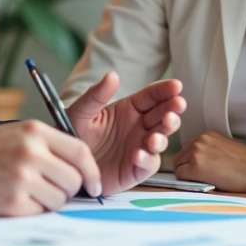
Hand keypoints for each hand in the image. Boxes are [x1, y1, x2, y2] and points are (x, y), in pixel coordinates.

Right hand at [0, 121, 101, 215]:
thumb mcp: (16, 134)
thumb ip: (47, 146)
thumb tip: (80, 170)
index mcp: (35, 131)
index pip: (80, 152)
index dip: (92, 172)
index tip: (94, 185)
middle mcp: (32, 152)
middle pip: (73, 179)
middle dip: (68, 190)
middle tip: (52, 190)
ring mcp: (22, 178)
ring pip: (59, 199)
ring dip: (49, 202)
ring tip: (27, 193)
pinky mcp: (12, 203)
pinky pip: (40, 213)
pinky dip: (32, 211)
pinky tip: (14, 200)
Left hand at [66, 72, 184, 194]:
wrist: (68, 164)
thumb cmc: (73, 135)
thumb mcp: (81, 112)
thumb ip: (96, 95)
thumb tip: (112, 75)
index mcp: (129, 109)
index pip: (152, 96)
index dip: (165, 90)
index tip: (176, 86)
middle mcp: (139, 127)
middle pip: (163, 116)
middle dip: (173, 110)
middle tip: (177, 106)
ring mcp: (140, 147)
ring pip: (161, 139)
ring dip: (163, 136)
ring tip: (154, 137)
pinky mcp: (136, 169)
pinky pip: (148, 164)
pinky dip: (146, 160)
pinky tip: (138, 155)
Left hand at [173, 130, 245, 191]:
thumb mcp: (224, 149)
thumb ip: (207, 152)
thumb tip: (194, 165)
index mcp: (206, 135)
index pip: (186, 151)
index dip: (190, 164)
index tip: (201, 172)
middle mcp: (198, 141)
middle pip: (179, 159)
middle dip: (186, 170)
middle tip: (203, 179)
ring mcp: (196, 153)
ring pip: (178, 168)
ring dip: (188, 176)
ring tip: (206, 181)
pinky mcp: (195, 166)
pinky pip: (181, 177)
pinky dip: (189, 183)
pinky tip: (205, 184)